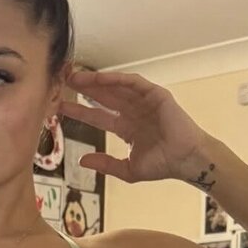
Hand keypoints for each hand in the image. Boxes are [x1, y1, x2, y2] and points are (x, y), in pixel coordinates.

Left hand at [59, 70, 208, 183]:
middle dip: (83, 91)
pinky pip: (133, 82)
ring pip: (115, 87)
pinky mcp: (155, 94)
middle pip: (103, 97)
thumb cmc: (162, 165)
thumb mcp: (127, 169)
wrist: (185, 161)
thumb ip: (105, 164)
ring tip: (75, 78)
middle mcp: (133, 111)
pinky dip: (116, 78)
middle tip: (63, 84)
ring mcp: (144, 101)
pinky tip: (100, 78)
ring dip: (95, 81)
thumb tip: (82, 160)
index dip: (80, 112)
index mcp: (126, 127)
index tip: (61, 108)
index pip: (98, 116)